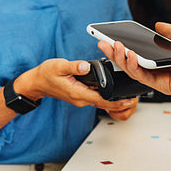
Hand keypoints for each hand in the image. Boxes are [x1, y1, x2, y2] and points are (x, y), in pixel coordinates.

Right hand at [17, 59, 138, 112]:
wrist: (36, 82)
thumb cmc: (46, 74)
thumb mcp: (59, 66)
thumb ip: (74, 66)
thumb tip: (86, 66)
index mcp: (78, 93)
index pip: (102, 101)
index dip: (117, 102)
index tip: (129, 101)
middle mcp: (81, 98)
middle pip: (105, 103)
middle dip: (120, 102)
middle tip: (134, 98)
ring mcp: (80, 97)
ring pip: (101, 101)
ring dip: (114, 99)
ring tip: (128, 95)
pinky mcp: (80, 94)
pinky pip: (96, 97)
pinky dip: (105, 95)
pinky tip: (112, 90)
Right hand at [98, 23, 170, 140]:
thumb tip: (158, 26)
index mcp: (166, 57)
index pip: (141, 50)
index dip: (126, 44)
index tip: (114, 35)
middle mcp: (161, 68)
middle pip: (133, 61)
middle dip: (116, 52)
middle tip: (103, 41)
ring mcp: (161, 78)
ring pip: (134, 69)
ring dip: (121, 58)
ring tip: (113, 46)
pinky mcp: (163, 86)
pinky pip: (143, 77)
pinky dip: (134, 66)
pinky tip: (129, 55)